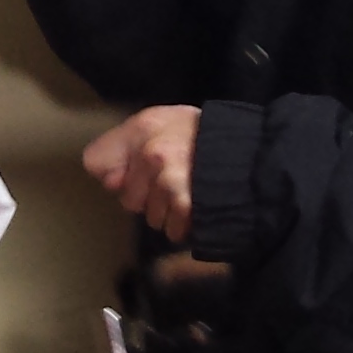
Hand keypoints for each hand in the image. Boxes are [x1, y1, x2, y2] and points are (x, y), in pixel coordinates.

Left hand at [81, 106, 204, 241]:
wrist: (258, 156)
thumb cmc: (212, 137)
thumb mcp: (169, 121)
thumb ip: (131, 143)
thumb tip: (108, 180)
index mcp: (144, 127)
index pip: (94, 161)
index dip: (112, 172)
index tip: (128, 174)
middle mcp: (151, 153)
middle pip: (128, 199)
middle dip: (149, 197)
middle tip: (177, 182)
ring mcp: (169, 181)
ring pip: (152, 217)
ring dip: (170, 213)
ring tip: (194, 193)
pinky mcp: (186, 206)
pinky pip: (172, 231)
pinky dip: (187, 227)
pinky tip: (201, 209)